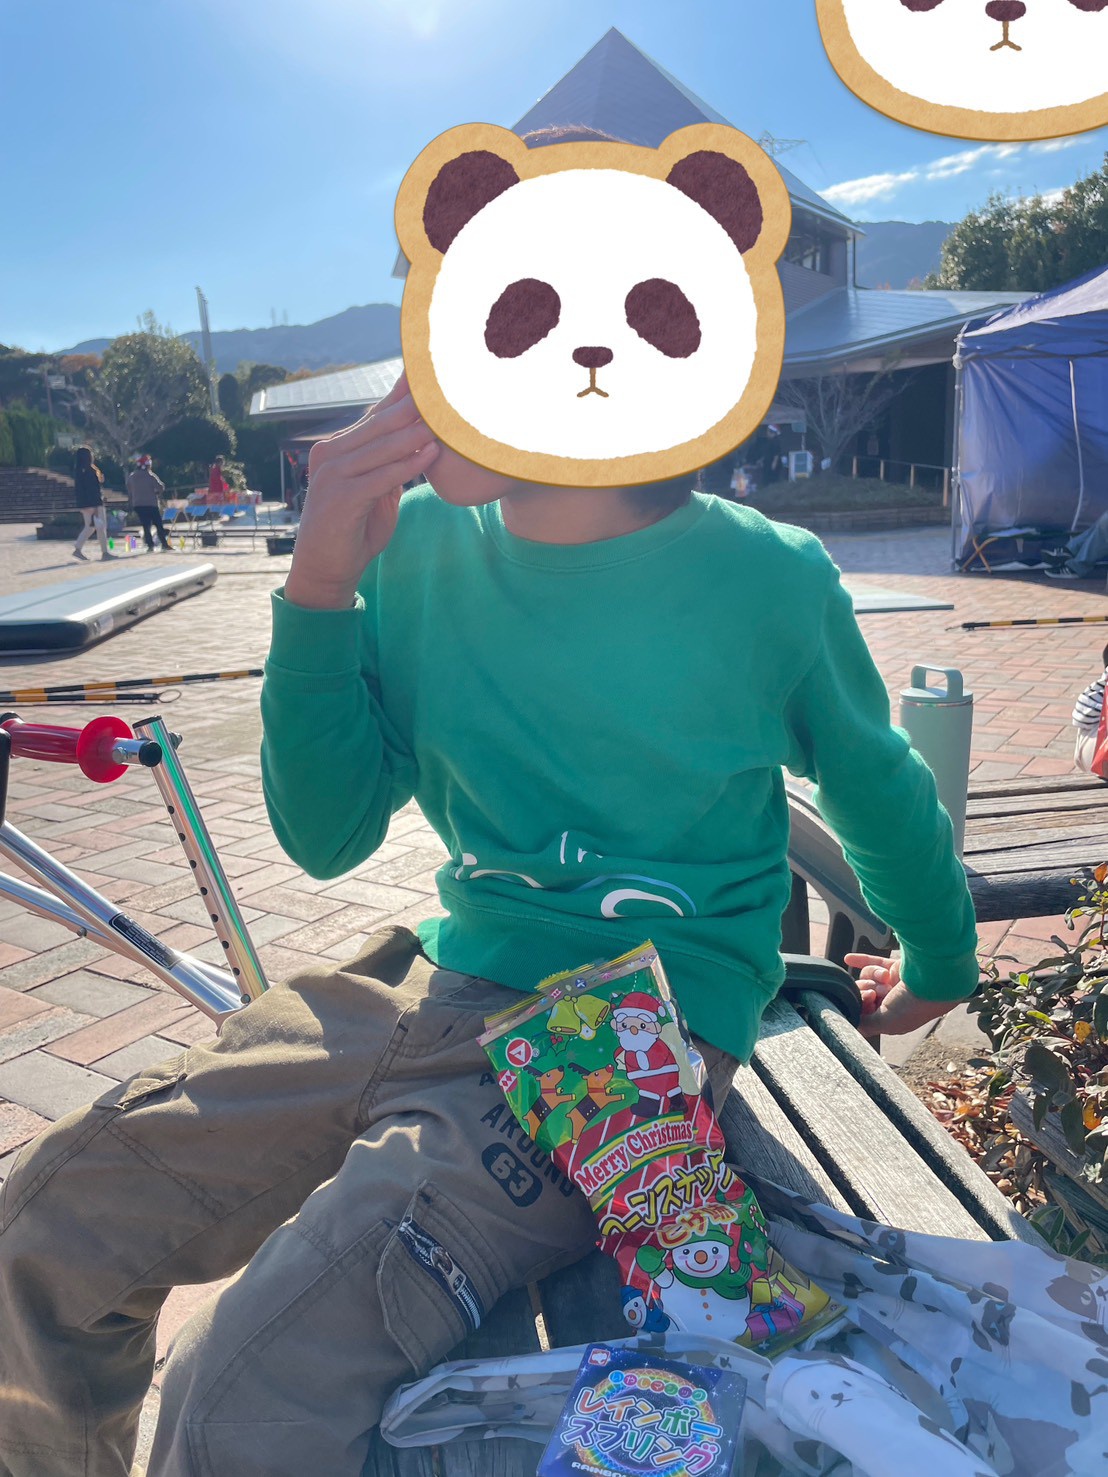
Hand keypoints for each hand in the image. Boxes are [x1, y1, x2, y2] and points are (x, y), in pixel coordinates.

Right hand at [283, 372, 438, 609]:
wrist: (325, 570)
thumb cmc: (353, 530)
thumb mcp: (376, 493)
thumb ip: (390, 467)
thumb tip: (418, 445)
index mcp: (338, 449)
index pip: (375, 415)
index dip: (402, 395)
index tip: (429, 374)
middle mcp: (331, 455)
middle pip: (379, 424)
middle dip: (413, 405)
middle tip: (444, 386)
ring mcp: (332, 475)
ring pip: (381, 447)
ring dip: (415, 431)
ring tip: (446, 417)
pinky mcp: (340, 498)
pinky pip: (381, 477)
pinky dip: (407, 465)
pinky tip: (431, 454)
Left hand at [843, 953, 956, 1037]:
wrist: (933, 980)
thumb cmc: (913, 1006)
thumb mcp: (887, 1022)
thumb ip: (866, 1024)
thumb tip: (849, 1021)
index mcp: (890, 1019)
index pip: (865, 1013)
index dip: (862, 1006)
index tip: (868, 1001)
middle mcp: (891, 1002)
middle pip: (863, 995)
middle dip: (867, 991)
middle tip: (875, 992)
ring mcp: (892, 984)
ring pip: (867, 978)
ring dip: (873, 977)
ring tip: (885, 979)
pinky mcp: (894, 968)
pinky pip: (872, 963)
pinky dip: (860, 960)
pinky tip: (849, 958)